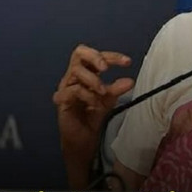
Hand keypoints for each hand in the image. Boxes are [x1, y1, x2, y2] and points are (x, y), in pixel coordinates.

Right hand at [53, 44, 134, 187]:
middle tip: (106, 68)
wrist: (84, 138)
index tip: (127, 62)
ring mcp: (66, 87)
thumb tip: (130, 80)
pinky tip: (94, 103)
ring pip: (76, 71)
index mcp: (86, 72)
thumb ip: (117, 89)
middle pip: (79, 53)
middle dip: (95, 57)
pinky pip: (72, 90)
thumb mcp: (109, 100)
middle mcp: (74, 76)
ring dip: (93, 80)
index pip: (96, 56)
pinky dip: (86, 94)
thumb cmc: (93, 115)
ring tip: (103, 92)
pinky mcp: (61, 100)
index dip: (112, 56)